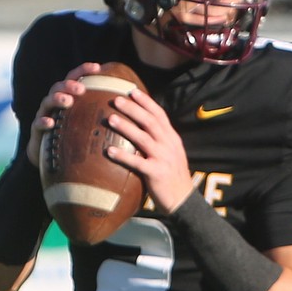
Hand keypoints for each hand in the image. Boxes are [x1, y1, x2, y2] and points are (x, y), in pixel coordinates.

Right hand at [26, 62, 102, 166]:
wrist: (53, 161)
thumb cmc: (77, 140)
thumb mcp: (92, 125)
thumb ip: (106, 114)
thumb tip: (135, 108)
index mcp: (69, 97)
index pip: (75, 79)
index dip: (84, 71)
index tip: (98, 68)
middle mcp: (55, 103)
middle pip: (59, 87)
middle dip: (70, 85)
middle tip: (81, 88)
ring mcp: (44, 115)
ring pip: (47, 101)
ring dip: (57, 99)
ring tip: (68, 101)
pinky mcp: (37, 132)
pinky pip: (37, 124)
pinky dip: (43, 121)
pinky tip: (51, 122)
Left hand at [104, 86, 194, 212]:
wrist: (183, 200)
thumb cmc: (172, 177)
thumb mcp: (171, 154)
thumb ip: (159, 141)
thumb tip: (139, 128)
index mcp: (172, 138)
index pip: (160, 114)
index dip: (146, 102)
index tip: (132, 90)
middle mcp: (169, 145)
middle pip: (150, 122)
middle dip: (133, 109)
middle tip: (116, 100)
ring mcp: (163, 158)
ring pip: (143, 138)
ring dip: (126, 127)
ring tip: (110, 118)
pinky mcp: (156, 173)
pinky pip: (137, 162)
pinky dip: (123, 156)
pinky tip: (108, 151)